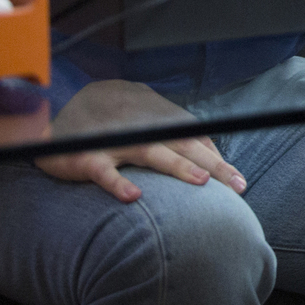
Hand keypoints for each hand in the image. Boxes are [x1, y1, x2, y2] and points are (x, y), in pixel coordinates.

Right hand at [36, 80, 246, 203]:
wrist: (64, 108)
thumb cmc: (116, 120)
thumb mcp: (148, 122)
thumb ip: (178, 135)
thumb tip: (212, 151)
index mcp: (159, 123)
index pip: (196, 141)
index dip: (219, 160)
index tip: (240, 182)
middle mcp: (143, 131)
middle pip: (184, 146)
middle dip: (214, 166)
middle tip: (238, 185)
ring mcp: (116, 143)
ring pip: (151, 153)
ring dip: (177, 166)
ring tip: (201, 182)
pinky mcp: (88, 158)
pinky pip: (104, 172)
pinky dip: (117, 182)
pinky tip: (134, 196)